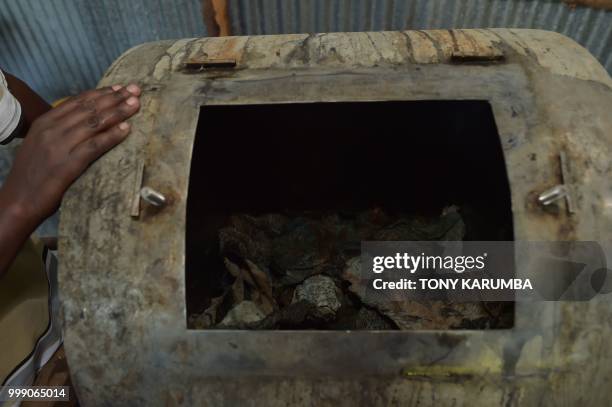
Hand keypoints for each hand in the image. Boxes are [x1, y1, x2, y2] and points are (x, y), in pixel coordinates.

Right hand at [0, 84, 140, 222]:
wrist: (19, 201)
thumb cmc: (34, 175)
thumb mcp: (41, 145)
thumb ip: (59, 131)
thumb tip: (84, 122)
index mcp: (44, 123)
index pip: (77, 102)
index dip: (101, 93)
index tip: (120, 88)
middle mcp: (51, 130)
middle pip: (89, 108)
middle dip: (115, 98)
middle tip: (135, 90)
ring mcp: (59, 146)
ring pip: (94, 123)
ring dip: (118, 112)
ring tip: (136, 104)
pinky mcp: (68, 164)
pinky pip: (94, 146)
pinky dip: (112, 136)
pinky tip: (127, 130)